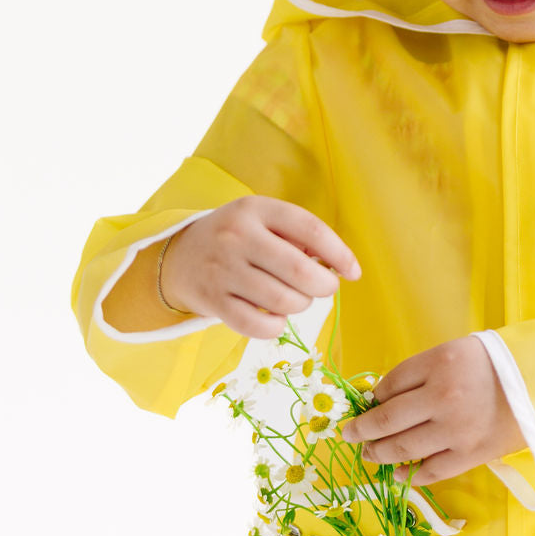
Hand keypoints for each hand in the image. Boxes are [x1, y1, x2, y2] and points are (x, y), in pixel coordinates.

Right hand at [160, 196, 361, 338]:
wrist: (180, 256)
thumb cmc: (237, 237)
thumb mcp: (263, 220)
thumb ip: (299, 236)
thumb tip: (339, 265)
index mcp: (257, 209)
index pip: (311, 229)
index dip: (340, 253)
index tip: (353, 271)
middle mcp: (237, 236)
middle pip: (299, 271)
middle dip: (323, 286)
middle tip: (324, 287)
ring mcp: (223, 270)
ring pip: (283, 301)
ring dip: (300, 305)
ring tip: (295, 298)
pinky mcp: (213, 301)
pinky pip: (259, 325)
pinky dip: (276, 326)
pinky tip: (276, 316)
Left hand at [339, 335, 527, 486]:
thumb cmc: (492, 366)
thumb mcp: (452, 353)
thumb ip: (418, 372)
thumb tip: (381, 397)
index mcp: (439, 364)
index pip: (390, 384)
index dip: (373, 397)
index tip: (366, 405)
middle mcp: (443, 397)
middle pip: (388, 420)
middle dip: (362, 430)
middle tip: (347, 435)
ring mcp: (455, 430)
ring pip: (403, 449)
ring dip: (379, 454)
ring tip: (368, 454)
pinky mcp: (469, 456)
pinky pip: (431, 471)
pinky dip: (410, 475)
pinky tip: (398, 474)